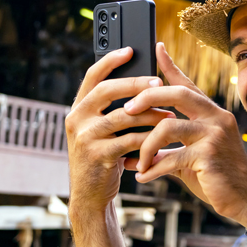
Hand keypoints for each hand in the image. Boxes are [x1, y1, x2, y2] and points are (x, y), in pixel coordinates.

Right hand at [65, 47, 173, 219]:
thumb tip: (143, 82)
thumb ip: (111, 110)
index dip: (110, 60)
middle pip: (107, 90)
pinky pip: (130, 140)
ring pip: (123, 116)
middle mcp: (77, 119)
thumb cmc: (102, 158)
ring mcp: (85, 137)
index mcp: (78, 108)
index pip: (92, 76)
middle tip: (159, 82)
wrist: (90, 196)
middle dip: (136, 84)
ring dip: (150, 114)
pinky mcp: (98, 155)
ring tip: (169, 115)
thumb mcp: (101, 131)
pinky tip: (162, 138)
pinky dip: (149, 138)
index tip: (130, 49)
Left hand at [125, 43, 246, 227]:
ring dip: (145, 145)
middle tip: (126, 110)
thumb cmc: (216, 176)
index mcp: (211, 112)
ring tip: (137, 161)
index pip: (187, 83)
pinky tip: (143, 176)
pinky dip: (153, 168)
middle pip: (177, 93)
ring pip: (168, 127)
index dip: (170, 65)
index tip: (155, 48)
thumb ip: (170, 145)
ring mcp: (213, 135)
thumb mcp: (193, 153)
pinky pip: (171, 158)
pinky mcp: (208, 156)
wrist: (245, 199)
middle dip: (147, 98)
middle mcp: (215, 117)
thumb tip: (135, 149)